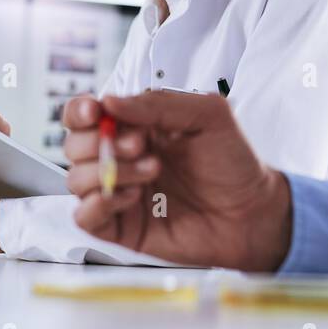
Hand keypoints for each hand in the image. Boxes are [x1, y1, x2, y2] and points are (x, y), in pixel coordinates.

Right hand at [61, 92, 291, 270]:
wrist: (253, 212)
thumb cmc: (233, 162)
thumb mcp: (206, 115)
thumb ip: (159, 104)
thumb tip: (110, 101)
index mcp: (134, 127)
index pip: (85, 115)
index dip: (80, 111)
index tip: (95, 111)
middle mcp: (120, 159)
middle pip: (74, 145)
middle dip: (101, 141)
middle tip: (140, 144)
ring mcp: (118, 193)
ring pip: (76, 179)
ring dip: (109, 170)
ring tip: (152, 170)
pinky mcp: (121, 227)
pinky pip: (84, 216)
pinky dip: (99, 203)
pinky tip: (132, 197)